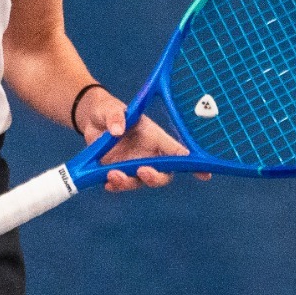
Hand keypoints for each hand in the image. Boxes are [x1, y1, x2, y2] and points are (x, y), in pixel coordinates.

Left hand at [76, 87, 210, 191]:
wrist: (91, 119)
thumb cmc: (108, 110)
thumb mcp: (111, 108)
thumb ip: (116, 116)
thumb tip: (117, 130)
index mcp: (154, 137)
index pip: (177, 152)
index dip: (192, 164)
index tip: (204, 174)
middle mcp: (147, 154)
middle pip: (162, 174)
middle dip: (155, 177)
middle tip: (142, 171)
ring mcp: (132, 165)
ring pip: (140, 182)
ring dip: (128, 182)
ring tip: (112, 175)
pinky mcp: (117, 171)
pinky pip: (121, 184)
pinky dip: (115, 186)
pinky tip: (107, 183)